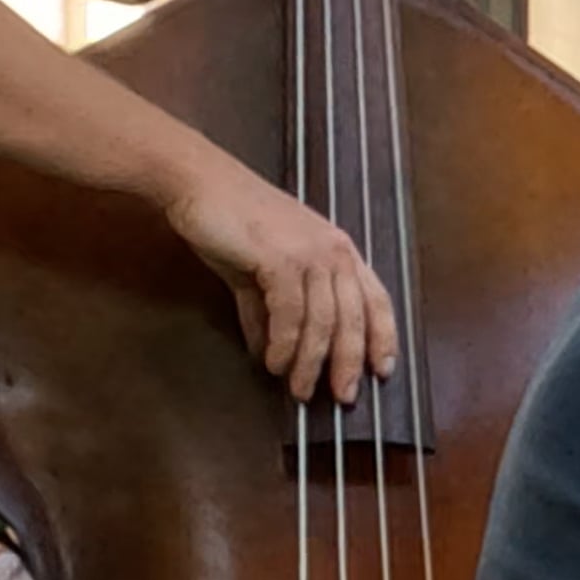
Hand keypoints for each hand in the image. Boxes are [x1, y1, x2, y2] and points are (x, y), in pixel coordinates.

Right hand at [167, 161, 400, 401]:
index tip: (382, 370)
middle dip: (349, 363)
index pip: (376, 299)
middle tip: (341, 396)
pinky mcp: (280, 260)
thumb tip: (270, 351)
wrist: (196, 183)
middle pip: (354, 318)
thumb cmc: (229, 221)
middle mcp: (334, 251)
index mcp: (339, 249)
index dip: (382, 337)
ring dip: (310, 362)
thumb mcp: (259, 271)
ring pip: (323, 322)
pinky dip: (284, 345)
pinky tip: (274, 364)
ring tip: (299, 389)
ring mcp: (310, 253)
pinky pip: (290, 314)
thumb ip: (269, 310)